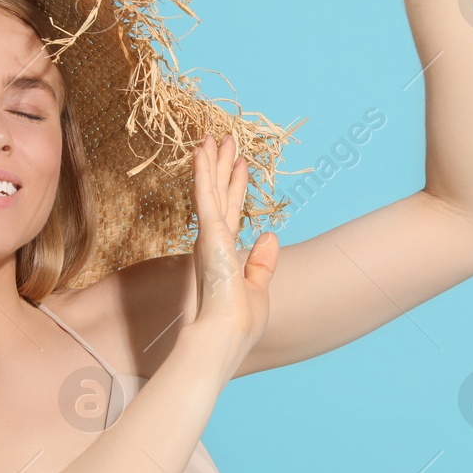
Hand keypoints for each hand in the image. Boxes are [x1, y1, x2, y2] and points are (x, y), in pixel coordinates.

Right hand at [185, 133, 277, 359]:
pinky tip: (202, 151)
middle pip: (219, 195)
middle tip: (223, 139)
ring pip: (210, 189)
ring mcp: (209, 236)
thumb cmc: (240, 323)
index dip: (234, 186)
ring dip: (211, 162)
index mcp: (224, 254)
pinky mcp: (208, 234)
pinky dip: (204, 172)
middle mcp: (213, 241)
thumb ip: (262, 262)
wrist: (226, 336)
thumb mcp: (258, 288)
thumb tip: (270, 235)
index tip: (239, 164)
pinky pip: (205, 196)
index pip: (231, 212)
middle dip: (222, 166)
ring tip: (213, 136)